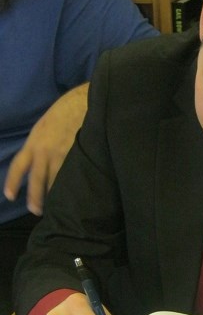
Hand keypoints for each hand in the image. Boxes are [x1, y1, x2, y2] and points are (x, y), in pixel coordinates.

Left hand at [3, 83, 88, 215]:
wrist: (81, 103)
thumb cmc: (64, 111)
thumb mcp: (44, 126)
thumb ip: (40, 143)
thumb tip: (39, 158)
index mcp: (33, 142)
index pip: (18, 166)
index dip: (13, 183)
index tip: (10, 196)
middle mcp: (44, 152)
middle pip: (36, 180)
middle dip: (35, 198)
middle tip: (36, 211)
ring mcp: (61, 156)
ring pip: (55, 181)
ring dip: (55, 195)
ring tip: (59, 205)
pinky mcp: (77, 157)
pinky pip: (72, 177)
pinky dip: (72, 186)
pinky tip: (75, 193)